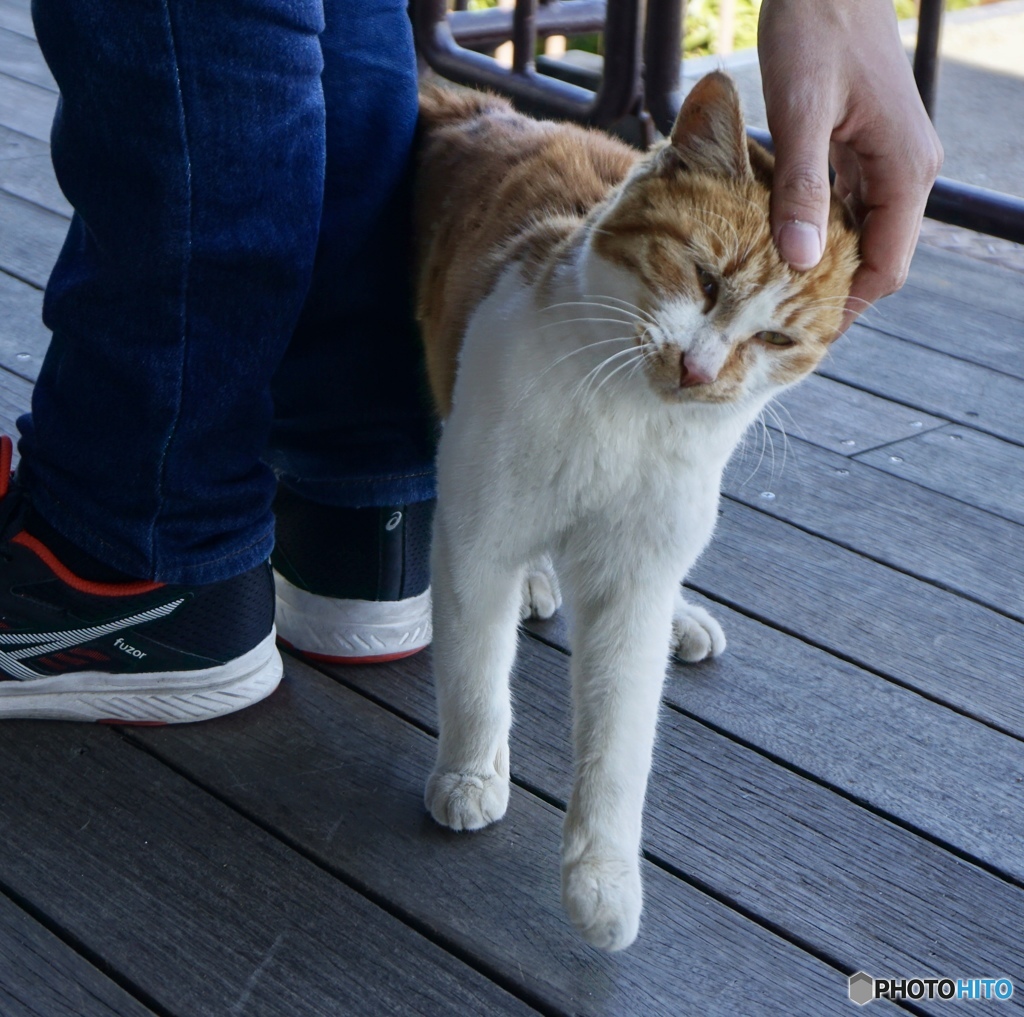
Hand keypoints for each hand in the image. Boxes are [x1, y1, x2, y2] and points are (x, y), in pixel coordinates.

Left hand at [758, 0, 942, 329]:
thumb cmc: (814, 29)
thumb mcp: (801, 112)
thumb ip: (802, 187)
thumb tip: (799, 262)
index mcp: (904, 170)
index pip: (885, 268)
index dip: (846, 309)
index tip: (803, 339)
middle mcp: (906, 170)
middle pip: (876, 258)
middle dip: (833, 296)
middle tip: (780, 328)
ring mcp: (888, 158)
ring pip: (862, 236)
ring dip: (824, 268)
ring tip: (777, 300)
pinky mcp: (864, 147)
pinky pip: (848, 208)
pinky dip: (819, 234)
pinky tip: (781, 249)